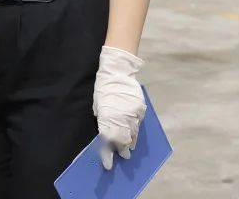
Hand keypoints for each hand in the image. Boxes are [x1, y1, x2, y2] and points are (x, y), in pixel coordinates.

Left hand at [93, 46, 146, 169]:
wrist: (118, 73)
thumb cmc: (104, 88)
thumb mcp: (98, 105)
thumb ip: (102, 119)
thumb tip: (105, 132)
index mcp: (108, 117)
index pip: (107, 140)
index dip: (107, 154)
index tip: (108, 164)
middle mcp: (121, 118)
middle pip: (122, 140)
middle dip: (121, 149)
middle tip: (122, 156)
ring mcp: (132, 114)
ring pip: (132, 134)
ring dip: (130, 142)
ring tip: (128, 149)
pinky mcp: (140, 110)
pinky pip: (138, 125)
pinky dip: (135, 132)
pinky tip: (134, 136)